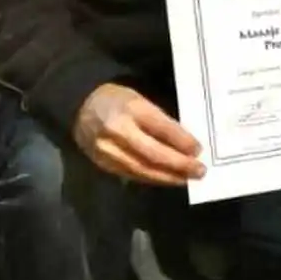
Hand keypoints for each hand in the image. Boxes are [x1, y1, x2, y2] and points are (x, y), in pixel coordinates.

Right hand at [71, 82, 203, 185]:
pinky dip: (151, 178)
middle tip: (199, 171)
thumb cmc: (118, 100)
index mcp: (131, 108)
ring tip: (186, 179)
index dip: (181, 141)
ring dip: (166, 177)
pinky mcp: (102, 163)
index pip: (161, 127)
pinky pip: (131, 174)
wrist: (80, 106)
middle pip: (152, 153)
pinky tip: (166, 179)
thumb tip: (186, 142)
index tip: (199, 150)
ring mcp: (108, 150)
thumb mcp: (141, 100)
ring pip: (141, 168)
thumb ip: (160, 120)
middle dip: (178, 164)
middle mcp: (118, 131)